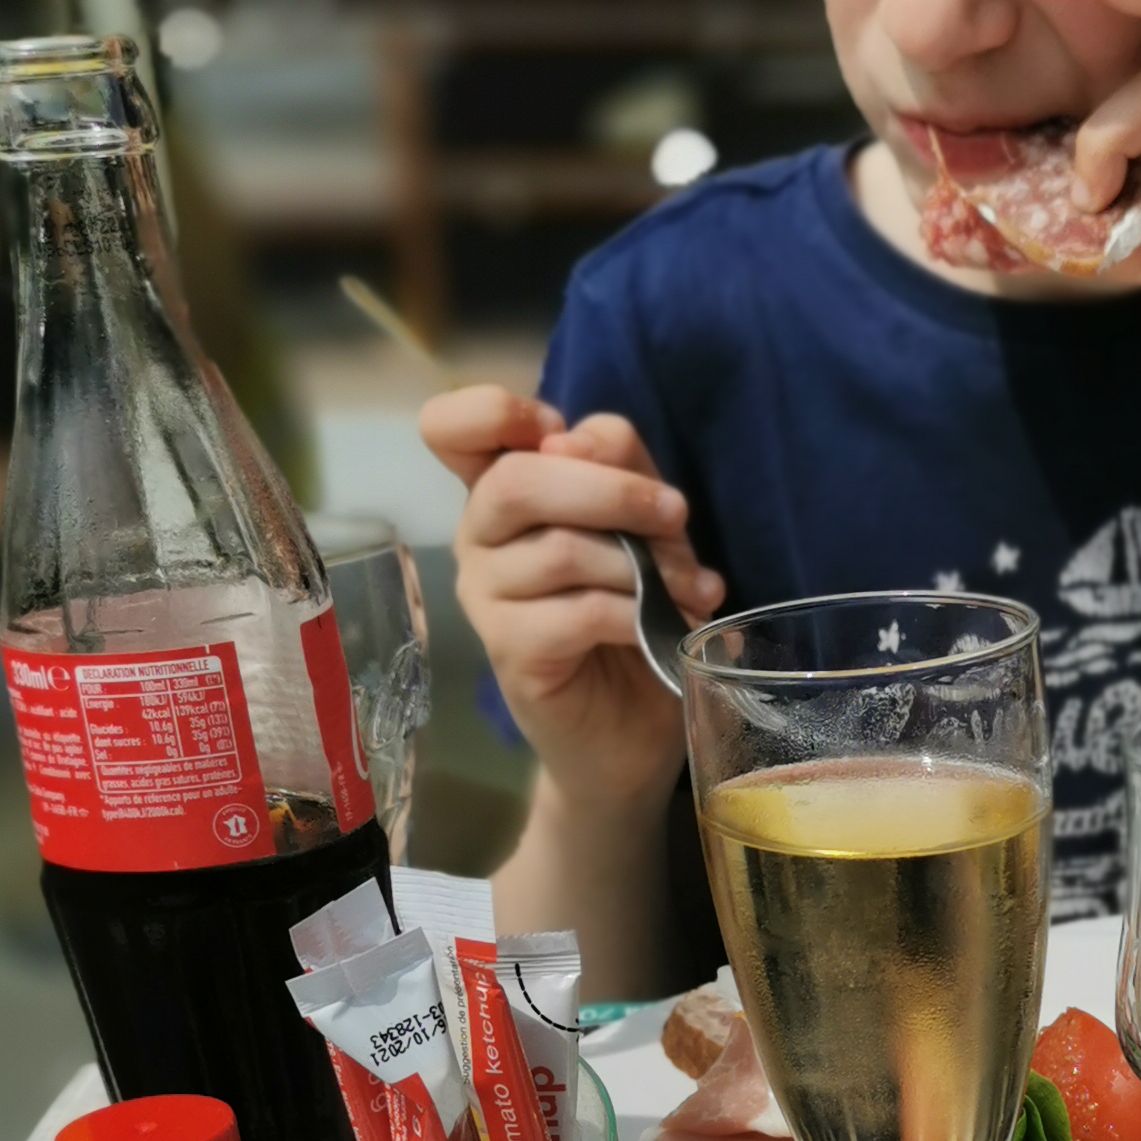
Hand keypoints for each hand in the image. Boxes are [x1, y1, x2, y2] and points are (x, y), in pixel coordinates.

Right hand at [419, 387, 719, 816]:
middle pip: (515, 480)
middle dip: (610, 490)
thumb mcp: (643, 525)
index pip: (450, 426)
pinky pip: (576, 613)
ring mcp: (486, 598)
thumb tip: (582, 436)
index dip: (497, 411)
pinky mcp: (510, 653)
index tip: (560, 430)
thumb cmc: (634, 616)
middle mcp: (479, 538)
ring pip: (558, 550)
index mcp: (502, 491)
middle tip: (676, 513)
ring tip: (690, 588)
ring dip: (643, 564)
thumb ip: (617, 467)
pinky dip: (634, 614)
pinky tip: (668, 626)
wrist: (631, 729)